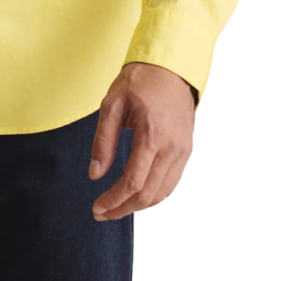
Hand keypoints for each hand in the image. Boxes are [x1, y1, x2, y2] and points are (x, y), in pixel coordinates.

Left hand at [88, 62, 194, 220]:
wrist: (171, 67)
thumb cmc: (140, 81)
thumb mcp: (112, 103)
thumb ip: (103, 140)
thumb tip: (94, 174)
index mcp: (152, 134)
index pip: (133, 181)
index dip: (114, 200)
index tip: (97, 207)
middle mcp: (172, 147)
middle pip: (148, 194)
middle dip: (123, 208)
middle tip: (101, 212)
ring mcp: (182, 151)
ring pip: (162, 193)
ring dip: (138, 206)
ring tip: (115, 208)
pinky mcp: (186, 151)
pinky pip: (171, 183)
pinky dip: (153, 195)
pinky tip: (135, 195)